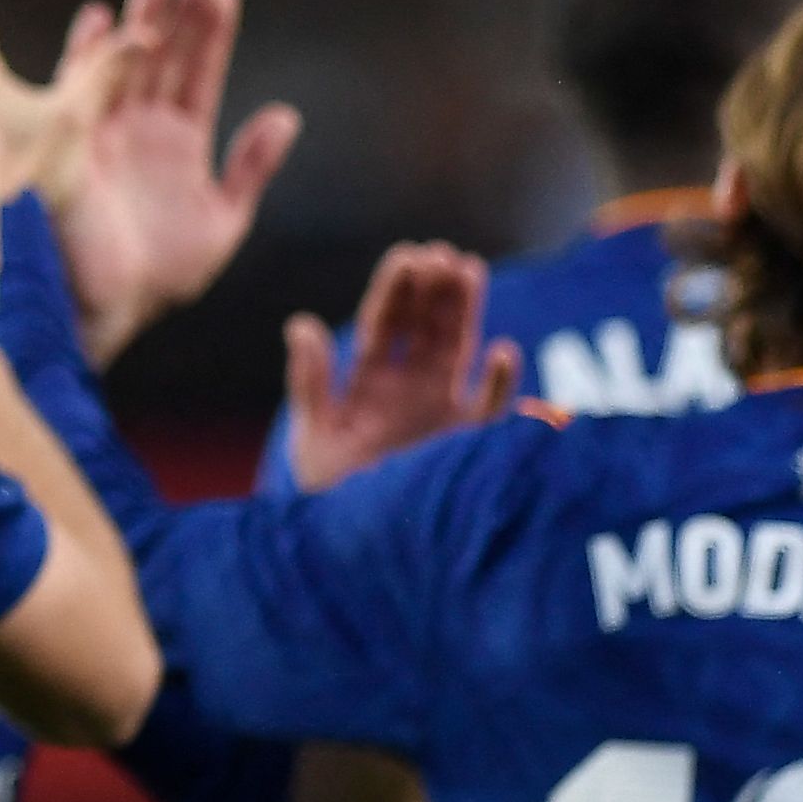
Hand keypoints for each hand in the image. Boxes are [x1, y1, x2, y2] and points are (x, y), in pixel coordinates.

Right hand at [52, 0, 303, 365]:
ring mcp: (106, 134)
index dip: (211, 31)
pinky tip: (96, 21)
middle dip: (178, 14)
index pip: (200, 72)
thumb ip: (250, 171)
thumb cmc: (161, 278)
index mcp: (181, 143)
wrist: (106, 310)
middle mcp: (142, 129)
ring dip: (139, 21)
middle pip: (164, 57)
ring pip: (125, 65)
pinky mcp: (73, 148)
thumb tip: (283, 114)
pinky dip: (86, 58)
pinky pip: (77, 94)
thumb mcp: (222, 223)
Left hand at [283, 242, 520, 490]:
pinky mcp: (469, 441)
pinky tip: (502, 352)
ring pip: (459, 349)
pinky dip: (501, 382)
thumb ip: (311, 381)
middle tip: (441, 254)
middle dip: (433, 291)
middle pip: (425, 327)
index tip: (407, 255)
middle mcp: (409, 389)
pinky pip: (491, 406)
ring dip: (465, 311)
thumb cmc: (329, 494)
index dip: (395, 290)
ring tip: (469, 271)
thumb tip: (300, 323)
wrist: (359, 547)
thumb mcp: (314, 434)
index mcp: (368, 383)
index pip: (383, 325)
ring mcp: (442, 411)